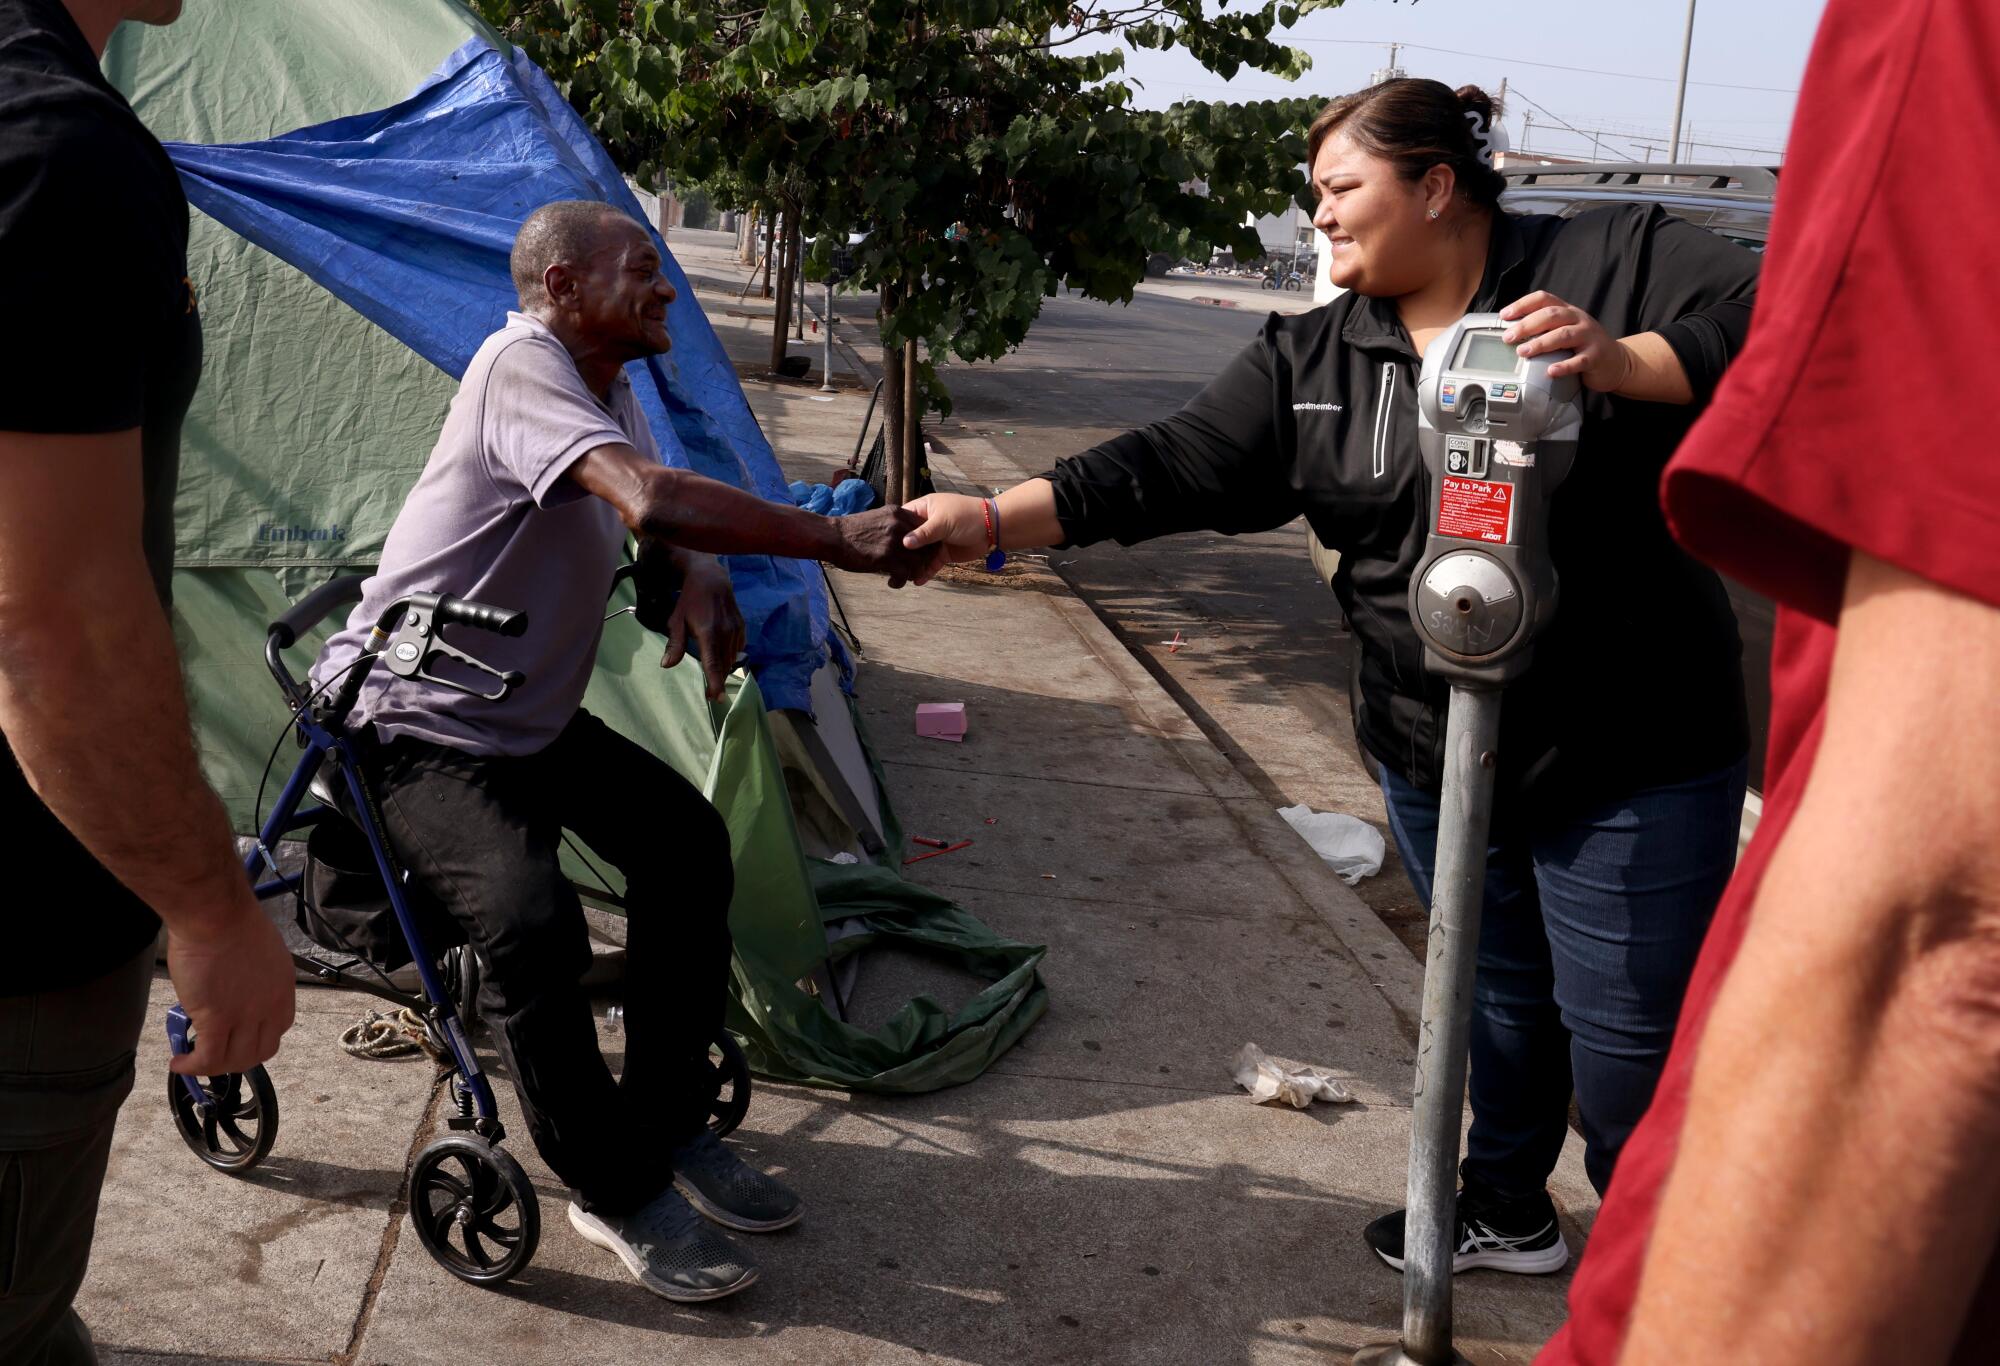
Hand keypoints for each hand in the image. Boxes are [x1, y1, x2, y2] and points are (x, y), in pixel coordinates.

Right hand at [166, 892, 295, 1076]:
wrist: (215, 915)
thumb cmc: (230, 922)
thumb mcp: (261, 952)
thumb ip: (255, 976)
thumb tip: (235, 988)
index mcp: (283, 989)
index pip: (278, 1029)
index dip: (256, 1039)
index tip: (237, 1038)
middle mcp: (270, 1006)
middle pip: (260, 1051)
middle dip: (236, 1060)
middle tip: (214, 1055)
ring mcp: (246, 1015)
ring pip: (234, 1060)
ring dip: (213, 1067)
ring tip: (192, 1061)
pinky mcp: (218, 1019)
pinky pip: (208, 1058)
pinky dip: (192, 1066)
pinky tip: (178, 1062)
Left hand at [663, 552, 744, 699]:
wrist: (711, 580)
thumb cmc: (689, 601)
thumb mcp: (677, 621)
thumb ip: (674, 644)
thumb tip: (666, 665)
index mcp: (708, 632)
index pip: (713, 663)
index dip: (715, 682)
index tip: (715, 697)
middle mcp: (725, 632)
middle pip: (723, 665)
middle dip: (717, 679)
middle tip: (710, 692)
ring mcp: (736, 630)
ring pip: (731, 659)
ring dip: (723, 668)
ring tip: (714, 672)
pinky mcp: (742, 628)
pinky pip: (737, 650)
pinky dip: (730, 656)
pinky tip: (721, 652)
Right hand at [830, 505, 939, 585]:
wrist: (832, 536)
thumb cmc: (852, 530)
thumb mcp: (878, 518)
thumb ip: (895, 524)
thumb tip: (910, 537)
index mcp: (899, 513)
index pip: (925, 528)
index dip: (927, 545)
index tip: (921, 554)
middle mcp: (900, 525)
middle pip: (926, 547)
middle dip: (923, 562)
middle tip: (915, 570)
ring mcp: (893, 541)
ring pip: (918, 562)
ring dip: (912, 574)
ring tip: (903, 578)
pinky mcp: (886, 557)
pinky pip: (904, 574)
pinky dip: (900, 582)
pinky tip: (892, 583)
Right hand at [898, 493, 993, 585]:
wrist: (992, 527)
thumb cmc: (966, 516)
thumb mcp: (942, 522)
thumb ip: (923, 533)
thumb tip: (904, 543)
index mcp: (923, 509)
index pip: (902, 519)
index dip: (893, 530)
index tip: (883, 542)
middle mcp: (926, 524)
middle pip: (909, 540)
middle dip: (902, 552)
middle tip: (891, 565)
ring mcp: (935, 540)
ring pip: (919, 554)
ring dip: (913, 564)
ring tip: (904, 576)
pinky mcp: (943, 553)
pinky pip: (931, 564)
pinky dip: (925, 572)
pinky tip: (918, 580)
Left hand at [1499, 290, 1633, 391]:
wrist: (1616, 361)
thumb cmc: (1582, 346)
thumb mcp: (1564, 330)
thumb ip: (1544, 329)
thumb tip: (1511, 333)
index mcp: (1567, 311)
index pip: (1544, 299)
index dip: (1523, 304)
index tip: (1505, 315)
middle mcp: (1578, 319)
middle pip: (1552, 315)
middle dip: (1527, 325)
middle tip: (1509, 337)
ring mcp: (1589, 336)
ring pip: (1564, 335)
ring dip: (1541, 343)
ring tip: (1523, 352)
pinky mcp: (1596, 356)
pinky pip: (1579, 361)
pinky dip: (1564, 366)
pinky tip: (1551, 371)